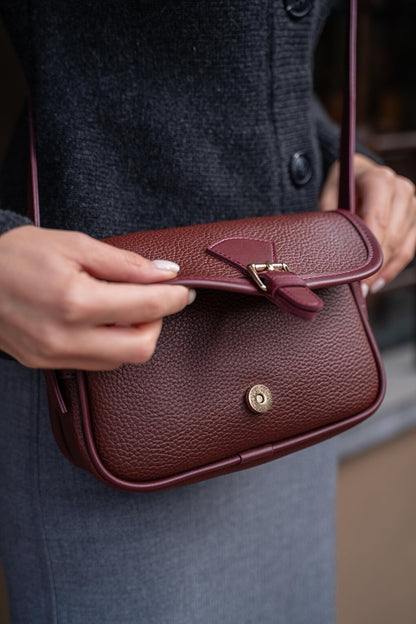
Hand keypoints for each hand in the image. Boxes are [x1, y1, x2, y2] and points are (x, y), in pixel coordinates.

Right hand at [0, 225, 193, 369]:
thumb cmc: (16, 254)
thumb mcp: (72, 245)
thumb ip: (124, 263)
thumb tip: (166, 274)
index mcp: (74, 300)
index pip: (146, 307)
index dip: (174, 298)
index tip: (185, 291)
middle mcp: (65, 337)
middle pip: (140, 348)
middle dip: (157, 323)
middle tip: (152, 299)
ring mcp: (53, 356)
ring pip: (120, 360)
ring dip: (134, 335)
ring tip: (121, 307)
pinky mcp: (45, 364)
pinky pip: (95, 363)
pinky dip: (110, 344)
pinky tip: (100, 322)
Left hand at [319, 153, 415, 294]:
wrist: (359, 172)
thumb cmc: (341, 187)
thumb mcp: (330, 198)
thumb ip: (332, 222)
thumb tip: (328, 257)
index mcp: (379, 180)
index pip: (378, 222)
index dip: (369, 253)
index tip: (358, 277)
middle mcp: (401, 190)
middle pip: (392, 237)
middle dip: (376, 267)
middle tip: (360, 290)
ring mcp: (412, 204)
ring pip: (402, 245)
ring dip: (385, 270)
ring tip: (368, 289)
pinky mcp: (415, 218)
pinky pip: (408, 248)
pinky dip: (394, 266)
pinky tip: (379, 281)